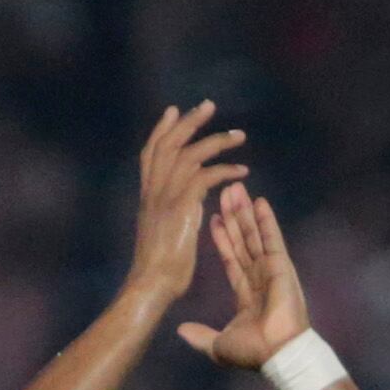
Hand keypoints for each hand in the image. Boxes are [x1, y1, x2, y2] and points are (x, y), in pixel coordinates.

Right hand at [126, 102, 250, 313]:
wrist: (151, 283)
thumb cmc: (158, 268)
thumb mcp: (160, 231)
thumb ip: (170, 210)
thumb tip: (186, 202)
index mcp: (147, 195)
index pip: (150, 152)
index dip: (161, 130)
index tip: (174, 111)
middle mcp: (154, 189)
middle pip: (169, 143)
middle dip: (189, 122)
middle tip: (209, 105)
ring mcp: (166, 195)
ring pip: (190, 153)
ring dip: (217, 141)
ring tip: (239, 136)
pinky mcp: (182, 205)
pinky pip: (207, 176)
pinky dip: (226, 170)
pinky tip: (242, 171)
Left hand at [177, 184, 311, 369]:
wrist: (277, 353)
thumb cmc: (252, 351)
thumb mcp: (218, 345)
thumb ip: (200, 335)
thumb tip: (181, 331)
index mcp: (244, 292)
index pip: (230, 257)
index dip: (221, 237)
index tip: (212, 217)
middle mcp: (257, 276)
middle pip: (242, 239)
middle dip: (232, 215)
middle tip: (225, 192)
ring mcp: (270, 268)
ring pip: (254, 234)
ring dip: (245, 211)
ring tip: (237, 189)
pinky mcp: (281, 265)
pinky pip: (272, 238)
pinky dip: (266, 219)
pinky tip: (259, 201)